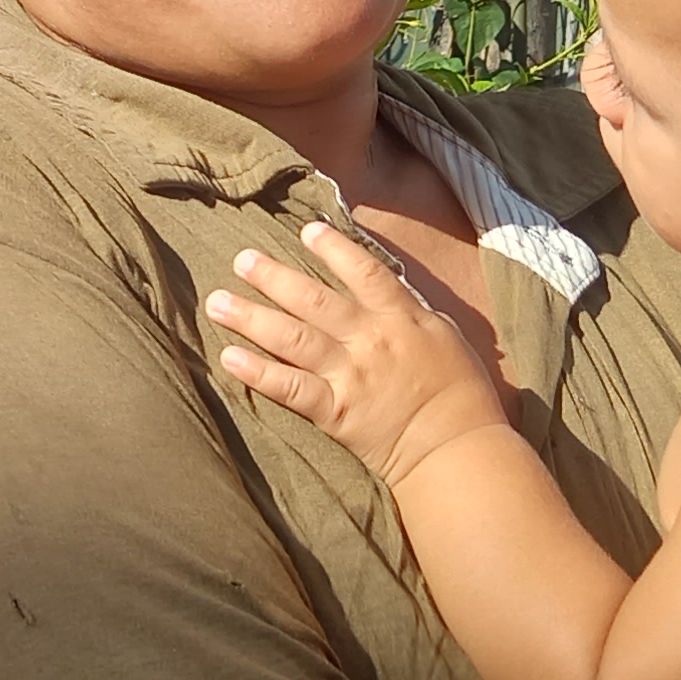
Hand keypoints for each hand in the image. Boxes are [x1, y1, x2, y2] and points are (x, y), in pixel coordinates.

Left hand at [209, 222, 509, 486]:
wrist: (458, 449)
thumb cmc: (463, 393)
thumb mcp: (446, 337)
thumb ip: (411, 311)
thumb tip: (386, 290)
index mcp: (401, 318)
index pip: (363, 272)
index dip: (333, 249)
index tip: (306, 230)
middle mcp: (370, 340)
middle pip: (313, 300)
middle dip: (273, 277)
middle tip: (241, 259)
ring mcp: (350, 375)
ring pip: (292, 337)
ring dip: (251, 317)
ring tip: (217, 302)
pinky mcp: (336, 412)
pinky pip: (289, 388)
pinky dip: (257, 372)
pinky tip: (229, 357)